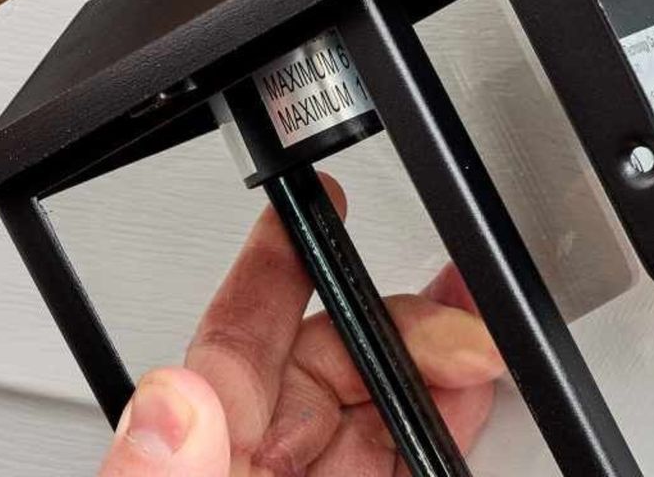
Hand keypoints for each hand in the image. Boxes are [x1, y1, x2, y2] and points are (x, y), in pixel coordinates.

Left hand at [95, 177, 502, 475]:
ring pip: (376, 411)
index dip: (275, 264)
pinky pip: (407, 464)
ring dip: (436, 366)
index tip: (315, 203)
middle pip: (328, 366)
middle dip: (399, 324)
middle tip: (456, 319)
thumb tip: (172, 400)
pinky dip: (449, 425)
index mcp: (195, 462)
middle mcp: (247, 475)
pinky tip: (473, 397)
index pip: (232, 343)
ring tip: (482, 336)